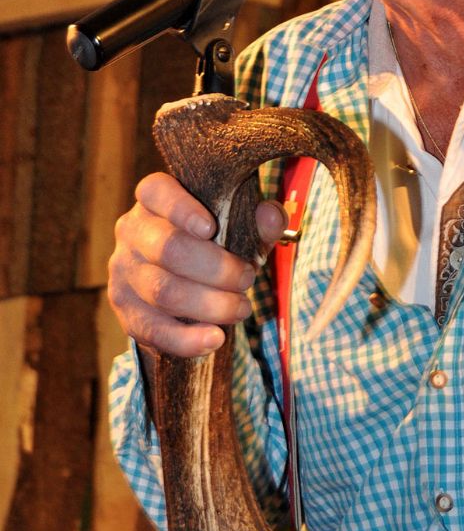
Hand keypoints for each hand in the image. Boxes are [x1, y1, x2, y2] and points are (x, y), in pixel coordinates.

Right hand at [108, 173, 286, 356]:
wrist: (182, 280)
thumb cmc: (213, 243)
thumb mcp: (238, 226)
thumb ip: (258, 220)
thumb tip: (272, 216)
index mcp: (154, 199)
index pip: (155, 191)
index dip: (181, 208)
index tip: (211, 228)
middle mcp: (132, 230)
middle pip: (168, 248)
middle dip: (216, 268)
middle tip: (248, 279)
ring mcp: (123, 271)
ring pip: (163, 291)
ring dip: (209, 305)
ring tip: (241, 309)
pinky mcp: (125, 309)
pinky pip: (153, 329)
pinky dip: (186, 339)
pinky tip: (215, 339)